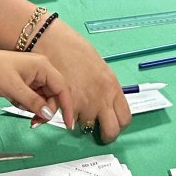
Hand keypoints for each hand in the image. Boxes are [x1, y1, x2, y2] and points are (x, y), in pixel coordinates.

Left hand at [0, 45, 71, 127]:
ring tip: (22, 110)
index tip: (69, 124)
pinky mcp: (24, 83)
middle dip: (46, 110)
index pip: (62, 88)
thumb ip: (33, 102)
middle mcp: (40, 70)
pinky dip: (27, 105)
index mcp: (42, 66)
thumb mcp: (14, 88)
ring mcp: (32, 77)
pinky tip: (15, 102)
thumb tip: (49, 114)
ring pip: (43, 98)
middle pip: (54, 95)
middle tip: (35, 122)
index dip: (67, 107)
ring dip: (36, 108)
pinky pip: (33, 98)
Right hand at [32, 20, 130, 142]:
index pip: (125, 117)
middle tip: (98, 130)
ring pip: (86, 125)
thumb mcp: (98, 67)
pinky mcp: (66, 107)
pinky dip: (65, 116)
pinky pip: (68, 120)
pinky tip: (61, 103)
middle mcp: (101, 98)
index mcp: (112, 86)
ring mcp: (84, 105)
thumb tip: (106, 101)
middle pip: (111, 131)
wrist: (51, 41)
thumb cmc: (72, 48)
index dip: (119, 125)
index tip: (112, 125)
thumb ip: (104, 87)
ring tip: (74, 104)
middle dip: (105, 134)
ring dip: (81, 119)